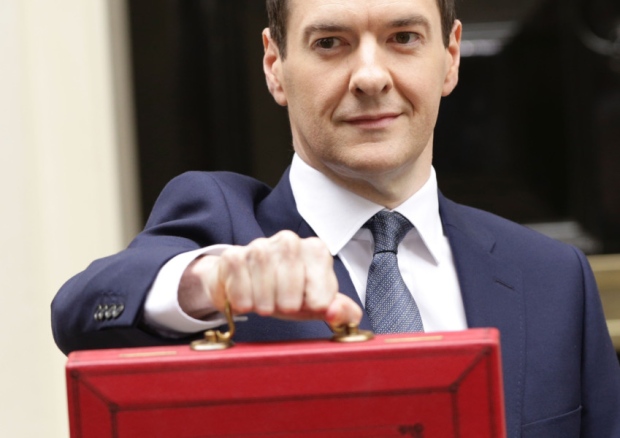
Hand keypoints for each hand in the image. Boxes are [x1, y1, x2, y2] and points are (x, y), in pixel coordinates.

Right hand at [178, 231, 361, 327]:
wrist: (248, 288)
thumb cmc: (287, 295)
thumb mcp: (317, 306)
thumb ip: (342, 312)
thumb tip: (336, 312)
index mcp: (316, 251)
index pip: (322, 288)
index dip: (314, 304)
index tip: (307, 304)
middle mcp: (289, 241)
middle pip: (292, 280)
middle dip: (287, 303)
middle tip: (283, 307)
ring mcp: (260, 245)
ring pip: (264, 277)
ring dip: (264, 302)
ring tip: (265, 305)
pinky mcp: (233, 255)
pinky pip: (239, 279)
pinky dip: (243, 299)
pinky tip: (246, 300)